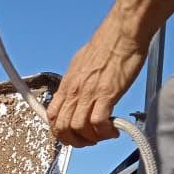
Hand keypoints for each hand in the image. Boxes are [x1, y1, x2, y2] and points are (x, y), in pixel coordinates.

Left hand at [48, 13, 147, 146]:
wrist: (122, 33)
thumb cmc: (106, 44)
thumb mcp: (80, 64)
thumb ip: (77, 81)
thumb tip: (77, 92)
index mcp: (67, 84)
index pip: (52, 116)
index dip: (58, 131)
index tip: (70, 135)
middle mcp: (74, 91)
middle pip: (62, 127)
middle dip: (74, 141)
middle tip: (88, 140)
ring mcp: (89, 93)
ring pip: (78, 128)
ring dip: (90, 138)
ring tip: (102, 136)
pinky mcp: (106, 94)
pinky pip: (98, 122)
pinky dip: (104, 132)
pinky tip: (112, 130)